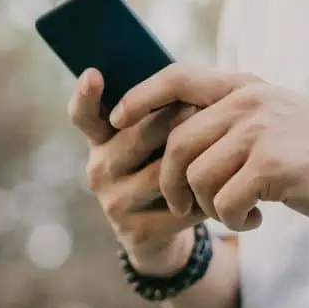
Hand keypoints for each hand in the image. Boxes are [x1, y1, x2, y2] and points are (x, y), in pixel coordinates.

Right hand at [70, 69, 205, 275]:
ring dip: (199, 161)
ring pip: (164, 171)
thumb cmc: (162, 170)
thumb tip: (185, 86)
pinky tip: (221, 192)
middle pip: (140, 135)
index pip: (84, 115)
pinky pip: (181, 204)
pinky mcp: (136, 230)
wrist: (161, 234)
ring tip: (224, 153)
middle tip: (209, 110)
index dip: (86, 95)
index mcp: (101, 140)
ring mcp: (113, 201)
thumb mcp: (153, 142)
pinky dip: (206, 197)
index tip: (94, 73)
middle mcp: (99, 169)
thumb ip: (155, 114)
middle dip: (179, 120)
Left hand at [110, 64, 308, 230]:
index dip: (139, 97)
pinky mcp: (275, 165)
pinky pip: (226, 201)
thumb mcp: (272, 119)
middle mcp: (251, 101)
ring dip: (209, 207)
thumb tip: (167, 129)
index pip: (176, 77)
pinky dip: (235, 219)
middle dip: (172, 183)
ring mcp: (263, 130)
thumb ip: (228, 116)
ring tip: (235, 211)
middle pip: (177, 143)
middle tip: (188, 207)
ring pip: (198, 177)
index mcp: (245, 86)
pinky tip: (260, 218)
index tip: (116, 120)